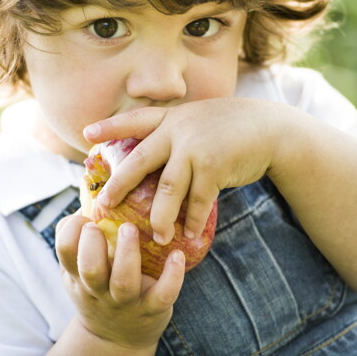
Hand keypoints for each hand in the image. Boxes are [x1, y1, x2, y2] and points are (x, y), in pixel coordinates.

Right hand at [55, 213, 185, 351]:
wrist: (115, 338)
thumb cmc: (98, 287)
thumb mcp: (79, 267)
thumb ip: (84, 230)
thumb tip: (92, 180)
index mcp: (78, 273)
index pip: (65, 251)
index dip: (71, 231)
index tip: (84, 218)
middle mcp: (98, 288)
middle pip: (90, 268)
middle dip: (93, 244)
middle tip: (100, 225)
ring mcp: (125, 300)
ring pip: (124, 281)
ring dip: (128, 254)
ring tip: (131, 228)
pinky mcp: (152, 309)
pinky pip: (163, 294)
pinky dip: (172, 276)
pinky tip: (177, 255)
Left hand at [83, 98, 284, 243]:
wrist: (270, 128)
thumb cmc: (229, 128)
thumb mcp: (196, 120)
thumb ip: (174, 133)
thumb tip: (150, 159)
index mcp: (170, 118)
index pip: (134, 120)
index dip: (110, 127)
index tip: (86, 135)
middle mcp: (178, 130)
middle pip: (139, 161)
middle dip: (119, 185)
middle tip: (104, 205)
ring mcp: (195, 148)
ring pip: (168, 189)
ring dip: (160, 216)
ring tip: (157, 237)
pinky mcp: (214, 166)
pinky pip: (198, 200)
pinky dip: (192, 220)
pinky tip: (188, 234)